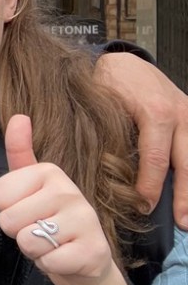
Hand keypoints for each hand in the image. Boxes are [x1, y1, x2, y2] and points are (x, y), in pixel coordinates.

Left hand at [0, 115, 119, 284]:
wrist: (84, 262)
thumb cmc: (50, 220)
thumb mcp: (30, 185)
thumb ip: (19, 152)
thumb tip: (19, 116)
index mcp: (50, 171)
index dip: (6, 210)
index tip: (27, 210)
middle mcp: (70, 191)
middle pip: (9, 220)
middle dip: (18, 233)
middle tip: (40, 230)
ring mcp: (85, 221)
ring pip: (27, 241)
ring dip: (34, 250)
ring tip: (51, 243)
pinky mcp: (93, 252)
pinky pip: (47, 262)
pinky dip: (49, 266)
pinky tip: (64, 258)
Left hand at [94, 51, 187, 227]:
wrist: (126, 61)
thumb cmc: (109, 82)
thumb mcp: (104, 104)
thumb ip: (110, 135)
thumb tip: (106, 171)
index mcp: (155, 113)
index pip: (156, 159)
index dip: (150, 187)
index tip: (143, 207)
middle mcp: (180, 115)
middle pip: (187, 163)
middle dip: (186, 196)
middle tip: (183, 223)